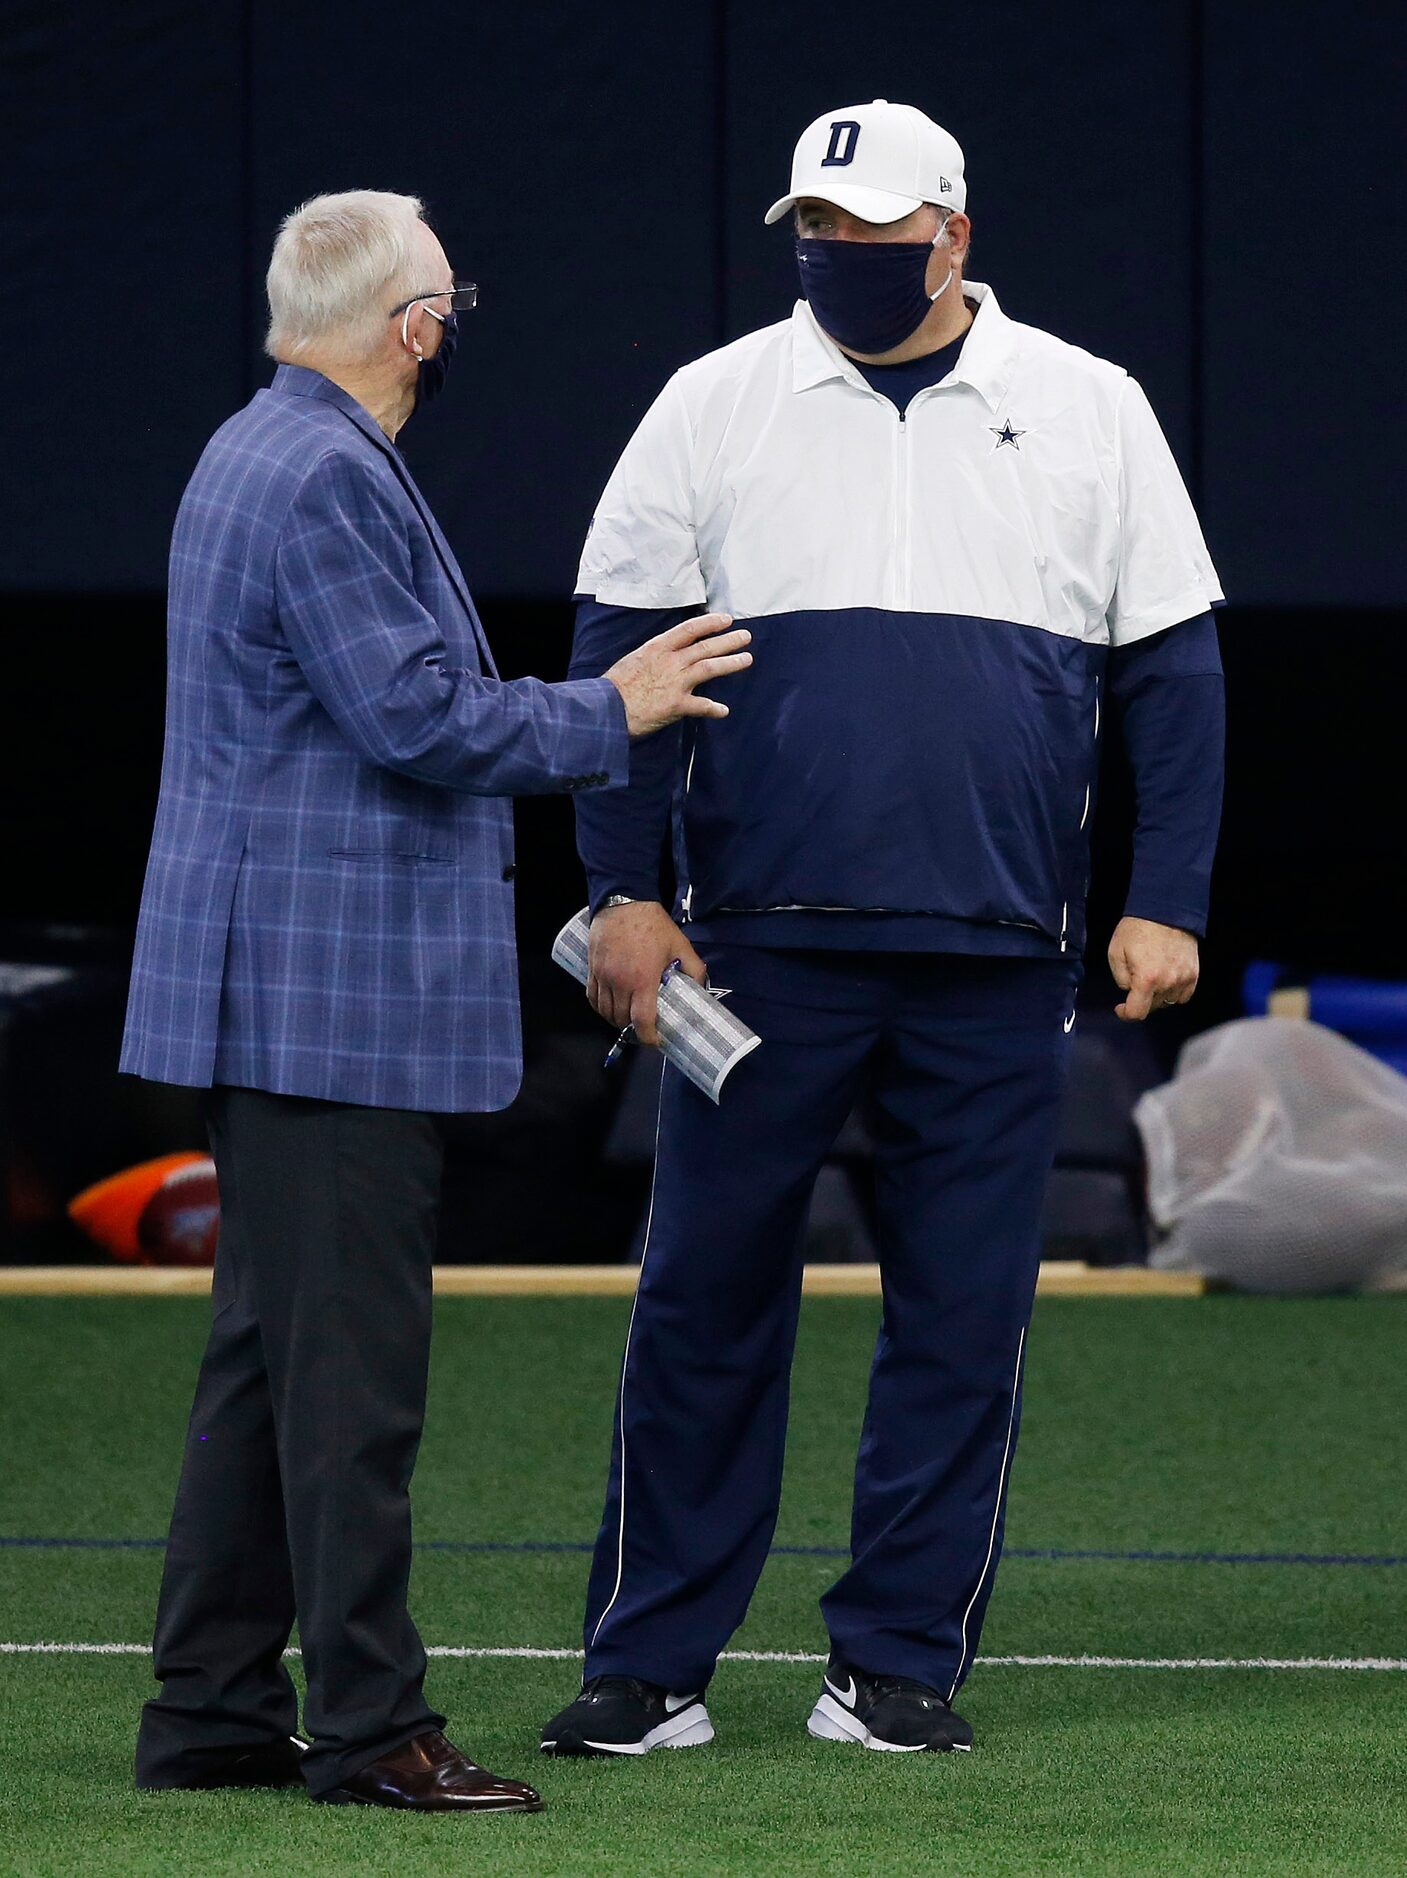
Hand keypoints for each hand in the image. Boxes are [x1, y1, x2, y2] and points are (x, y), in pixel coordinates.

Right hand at [587, 901, 706, 1048]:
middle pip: (622, 1019)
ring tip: (628, 1019)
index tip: (655, 1041)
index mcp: (643, 980)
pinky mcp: (592, 969)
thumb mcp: (680, 945)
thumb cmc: (653, 925)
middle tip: (644, 1028)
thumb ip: (694, 968)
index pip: (641, 1020)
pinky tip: (609, 1007)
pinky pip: (592, 997)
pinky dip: (600, 1008)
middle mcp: (620, 982)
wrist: (624, 902)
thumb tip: (700, 988)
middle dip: (633, 1029)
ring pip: (605, 1011)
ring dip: (616, 1020)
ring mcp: (603, 976)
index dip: (648, 1037)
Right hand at [604, 612, 752, 737]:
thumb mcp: (634, 660)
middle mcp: (670, 661)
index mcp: (658, 648)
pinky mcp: (676, 704)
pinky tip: (724, 711)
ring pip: (710, 668)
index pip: (689, 629)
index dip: (710, 623)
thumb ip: (655, 657)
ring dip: (731, 663)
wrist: (605, 708)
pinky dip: (714, 708)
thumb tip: (667, 655)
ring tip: (747, 659)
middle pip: (705, 647)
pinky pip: (701, 705)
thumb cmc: (614, 686)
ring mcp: (675, 682)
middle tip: (746, 636)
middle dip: (729, 640)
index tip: (726, 619)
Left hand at [1108, 915, 1199, 1021]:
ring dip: (1157, 996)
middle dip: (1140, 999)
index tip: (1120, 1008)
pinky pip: (1183, 995)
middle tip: (1134, 980)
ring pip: (1168, 1002)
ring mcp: (1184, 979)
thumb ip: (1120, 978)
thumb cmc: (1137, 929)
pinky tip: (1165, 980)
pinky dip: (1173, 992)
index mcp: (1146, 979)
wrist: (1165, 911)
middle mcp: (1168, 982)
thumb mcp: (1115, 952)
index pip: (1137, 1012)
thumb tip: (1129, 990)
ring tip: (1151, 977)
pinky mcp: (1194, 974)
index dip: (1126, 1014)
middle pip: (1152, 1007)